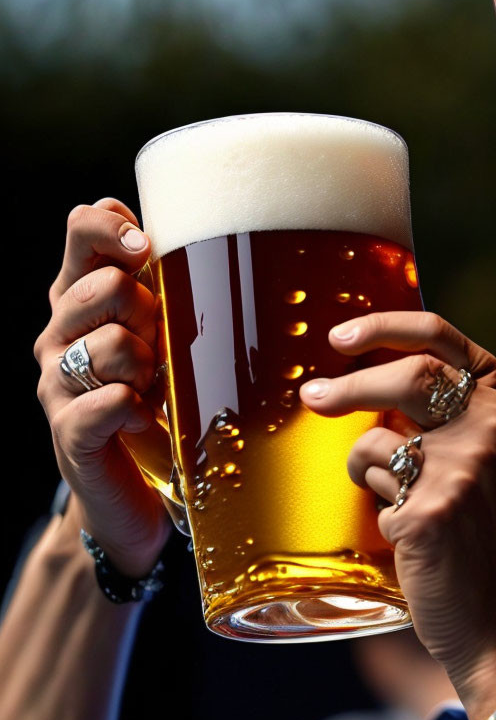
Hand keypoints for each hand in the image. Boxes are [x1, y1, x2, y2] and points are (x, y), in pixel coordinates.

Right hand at [33, 199, 169, 577]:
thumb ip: (171, 287)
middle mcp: (59, 333)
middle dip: (149, 313)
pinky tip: (145, 419)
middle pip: (106, 286)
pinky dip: (136, 409)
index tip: (146, 247)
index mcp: (81, 296)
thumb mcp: (168, 335)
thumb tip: (214, 234)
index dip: (112, 228)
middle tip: (160, 348)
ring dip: (148, 368)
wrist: (135, 491)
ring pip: (112, 344)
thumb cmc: (161, 399)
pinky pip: (110, 401)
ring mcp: (57, 383)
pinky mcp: (71, 431)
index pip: (81, 229)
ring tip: (153, 389)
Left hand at [300, 312, 495, 707]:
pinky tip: (406, 536)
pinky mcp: (430, 510)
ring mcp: (461, 468)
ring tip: (384, 496)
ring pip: (376, 440)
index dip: (388, 326)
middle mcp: (487, 428)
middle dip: (347, 384)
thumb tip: (370, 392)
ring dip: (362, 468)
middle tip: (311, 397)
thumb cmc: (486, 540)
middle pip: (407, 374)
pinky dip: (377, 509)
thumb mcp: (486, 465)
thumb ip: (448, 424)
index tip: (341, 336)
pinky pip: (372, 488)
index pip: (443, 340)